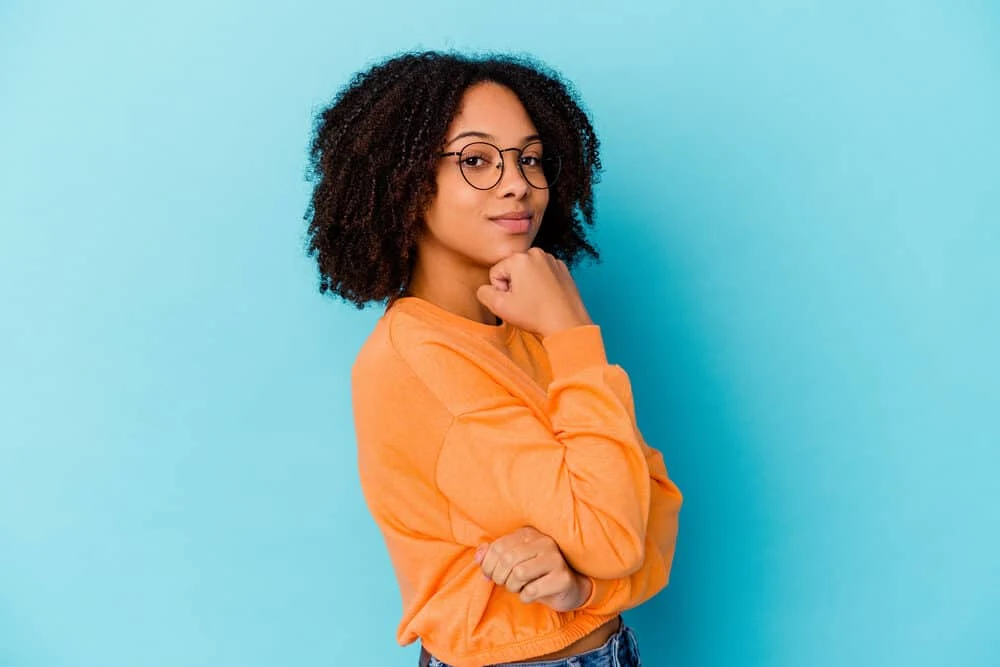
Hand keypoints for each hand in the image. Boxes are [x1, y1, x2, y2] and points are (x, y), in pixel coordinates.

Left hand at [475, 526, 592, 611]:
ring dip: (512, 587)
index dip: (487, 565)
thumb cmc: (535, 573)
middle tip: (504, 583)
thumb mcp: (513, 562)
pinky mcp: (562, 578)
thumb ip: (494, 556)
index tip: (489, 575)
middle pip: (507, 560)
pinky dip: (525, 596)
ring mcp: (555, 559)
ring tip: (518, 587)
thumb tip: (478, 557)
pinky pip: (532, 590)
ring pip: (518, 574)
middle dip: (499, 577)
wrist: (568, 588)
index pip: (498, 546)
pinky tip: (531, 594)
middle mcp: (544, 542)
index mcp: (529, 534)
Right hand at [476, 248, 592, 337]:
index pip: (496, 273)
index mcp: (519, 258)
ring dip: (527, 285)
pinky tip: (546, 298)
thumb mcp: (499, 307)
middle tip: (525, 302)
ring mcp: (551, 260)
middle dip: (514, 285)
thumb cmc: (535, 315)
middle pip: (512, 270)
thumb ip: (484, 293)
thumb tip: (486, 288)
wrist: (567, 324)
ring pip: (527, 272)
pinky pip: (543, 274)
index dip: (500, 290)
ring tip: (536, 301)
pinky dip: (542, 284)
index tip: (514, 301)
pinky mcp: (562, 269)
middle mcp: (536, 253)